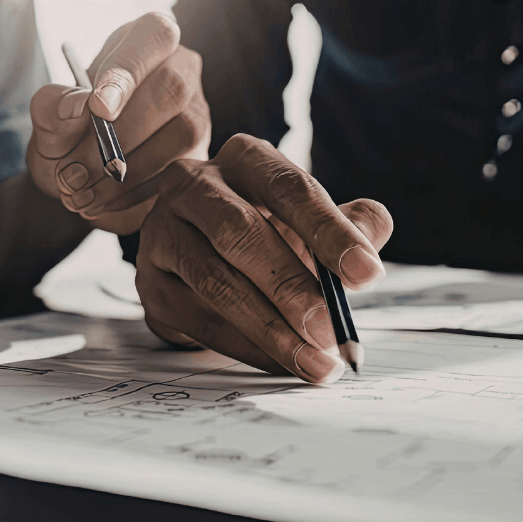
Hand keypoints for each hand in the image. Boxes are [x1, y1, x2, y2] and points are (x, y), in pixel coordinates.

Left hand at [27, 13, 209, 233]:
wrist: (83, 179)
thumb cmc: (68, 135)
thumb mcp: (46, 122)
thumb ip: (51, 108)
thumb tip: (75, 105)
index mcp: (143, 40)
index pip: (153, 36)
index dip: (128, 72)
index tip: (97, 109)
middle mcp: (180, 68)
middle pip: (172, 88)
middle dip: (122, 133)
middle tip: (74, 169)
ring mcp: (198, 110)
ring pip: (185, 130)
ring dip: (128, 168)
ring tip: (80, 191)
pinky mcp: (202, 152)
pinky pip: (183, 168)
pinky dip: (136, 191)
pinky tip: (101, 202)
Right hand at [136, 134, 392, 383]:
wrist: (199, 250)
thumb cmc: (266, 229)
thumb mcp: (311, 220)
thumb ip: (350, 226)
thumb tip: (372, 243)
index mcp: (244, 159)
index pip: (288, 187)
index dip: (329, 231)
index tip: (367, 273)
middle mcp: (193, 185)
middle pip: (240, 232)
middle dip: (291, 286)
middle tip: (330, 328)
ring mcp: (162, 232)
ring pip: (215, 281)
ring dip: (270, 328)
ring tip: (314, 360)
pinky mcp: (150, 282)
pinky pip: (199, 319)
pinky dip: (246, 346)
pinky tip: (280, 362)